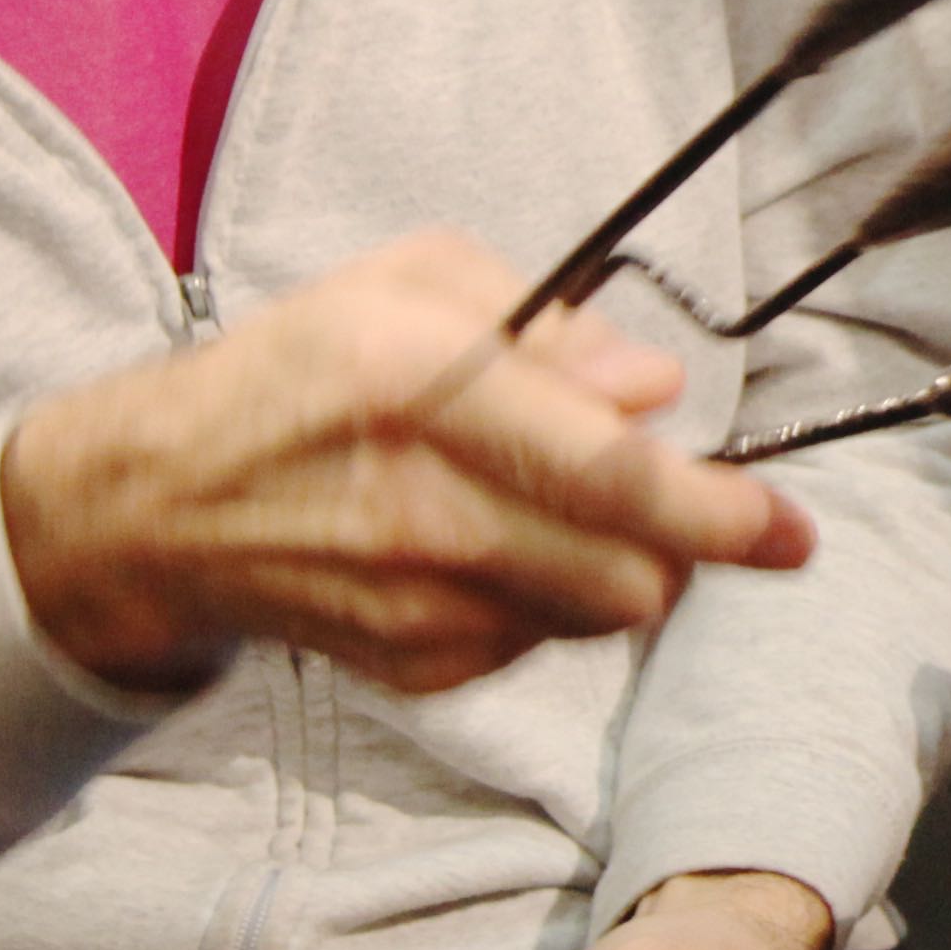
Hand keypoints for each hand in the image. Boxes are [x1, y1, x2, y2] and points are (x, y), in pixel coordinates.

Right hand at [0, 232, 810, 699]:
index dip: (720, 512)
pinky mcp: (410, 667)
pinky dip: (551, 601)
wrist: (159, 504)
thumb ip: (552, 323)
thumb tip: (656, 389)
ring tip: (563, 507)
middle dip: (687, 542)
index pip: (608, 474)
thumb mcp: (414, 283)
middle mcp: (423, 508)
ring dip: (622, 568)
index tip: (791, 531)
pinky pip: (540, 644)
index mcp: (425, 386)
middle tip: (682, 498)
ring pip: (598, 615)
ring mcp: (414, 604)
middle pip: (631, 572)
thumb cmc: (304, 368)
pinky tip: (496, 548)